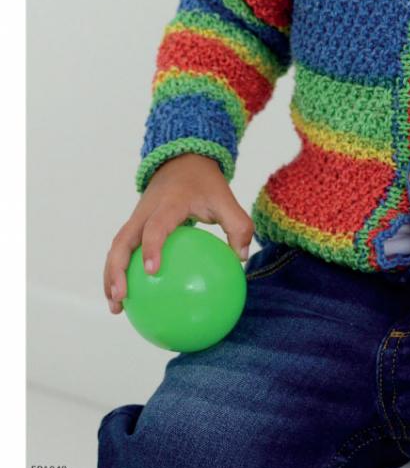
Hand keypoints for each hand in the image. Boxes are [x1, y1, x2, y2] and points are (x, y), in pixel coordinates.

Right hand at [103, 153, 254, 315]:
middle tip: (121, 297)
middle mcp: (145, 211)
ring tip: (116, 307)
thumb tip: (242, 258)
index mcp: (168, 203)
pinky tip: (128, 298)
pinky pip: (122, 250)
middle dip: (117, 269)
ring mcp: (136, 218)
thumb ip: (238, 225)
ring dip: (110, 276)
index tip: (151, 271)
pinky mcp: (134, 225)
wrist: (183, 160)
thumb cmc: (205, 184)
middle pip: (122, 241)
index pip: (155, 226)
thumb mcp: (225, 199)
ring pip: (116, 248)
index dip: (151, 246)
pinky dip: (119, 272)